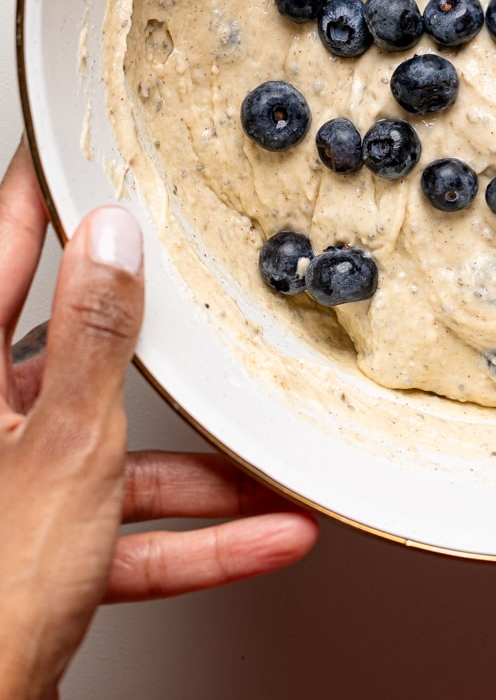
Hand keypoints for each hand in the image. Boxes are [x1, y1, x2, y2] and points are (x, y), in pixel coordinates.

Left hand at [0, 144, 317, 699]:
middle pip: (64, 349)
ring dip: (193, 464)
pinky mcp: (37, 554)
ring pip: (109, 450)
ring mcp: (5, 491)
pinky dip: (190, 535)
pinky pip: (123, 526)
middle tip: (180, 269)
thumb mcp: (65, 447)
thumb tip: (109, 242)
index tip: (60, 145)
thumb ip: (91, 340)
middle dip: (145, 334)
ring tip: (264, 462)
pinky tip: (257, 533)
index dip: (35, 194)